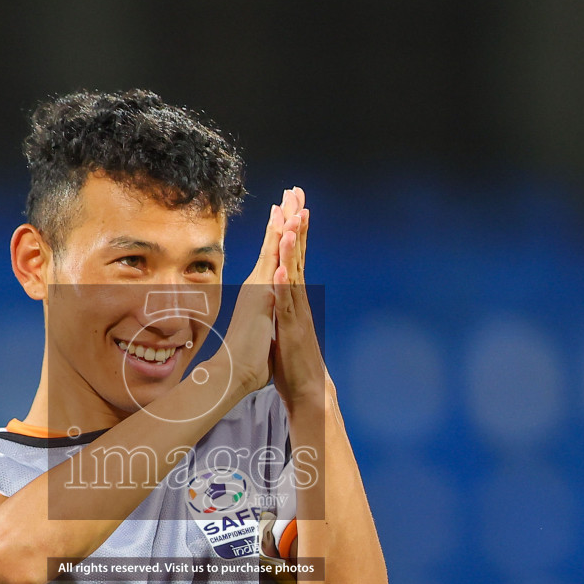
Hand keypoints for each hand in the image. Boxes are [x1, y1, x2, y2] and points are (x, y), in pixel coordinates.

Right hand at [215, 201, 282, 396]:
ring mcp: (259, 287)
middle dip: (285, 215)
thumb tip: (262, 326)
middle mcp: (260, 284)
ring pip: (274, 247)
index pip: (276, 257)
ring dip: (284, 221)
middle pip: (275, 243)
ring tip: (291, 196)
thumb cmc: (248, 360)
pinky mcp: (262, 294)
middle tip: (293, 189)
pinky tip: (286, 224)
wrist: (235, 373)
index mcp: (263, 292)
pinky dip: (279, 242)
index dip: (283, 233)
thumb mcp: (261, 334)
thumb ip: (263, 323)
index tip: (290, 213)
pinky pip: (272, 262)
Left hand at [269, 187, 325, 410]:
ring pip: (293, 275)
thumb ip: (281, 304)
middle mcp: (297, 298)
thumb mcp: (282, 324)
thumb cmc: (292, 358)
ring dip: (292, 249)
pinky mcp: (290, 330)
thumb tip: (277, 289)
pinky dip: (283, 288)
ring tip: (291, 223)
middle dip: (296, 224)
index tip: (290, 202)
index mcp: (292, 295)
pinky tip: (280, 271)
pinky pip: (285, 305)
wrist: (306, 389)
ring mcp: (295, 313)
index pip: (292, 255)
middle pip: (297, 255)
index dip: (291, 228)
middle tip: (297, 195)